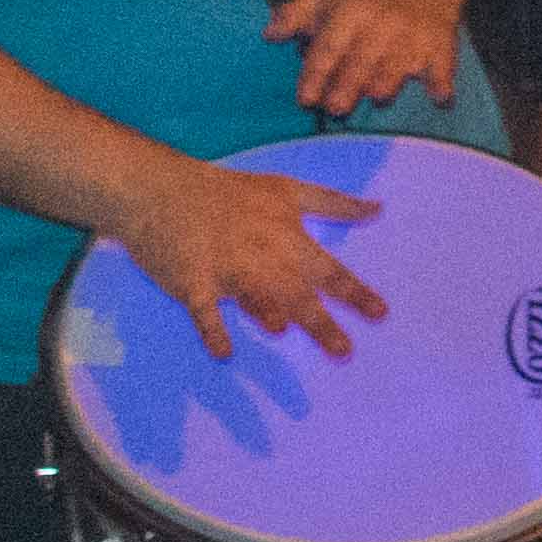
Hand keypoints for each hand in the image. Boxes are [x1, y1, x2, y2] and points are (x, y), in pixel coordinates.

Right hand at [110, 153, 388, 359]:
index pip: (328, 271)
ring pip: (252, 296)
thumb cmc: (228, 192)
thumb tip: (377, 208)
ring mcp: (225, 269)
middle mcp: (262, 256)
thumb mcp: (287, 190)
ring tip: (281, 328)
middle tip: (343, 350)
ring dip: (265, 312)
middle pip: (296, 293)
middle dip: (320, 322)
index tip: (381, 314)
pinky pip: (203, 310)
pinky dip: (211, 329)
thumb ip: (334, 204)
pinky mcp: (191, 281)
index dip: (355, 293)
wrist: (160, 189)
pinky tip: (223, 352)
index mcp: (287, 238)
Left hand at [271, 0, 467, 115]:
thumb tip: (270, 35)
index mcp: (351, 12)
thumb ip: (291, 14)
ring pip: (393, 78)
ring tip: (373, 94)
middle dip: (344, 94)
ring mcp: (413, 40)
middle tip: (336, 108)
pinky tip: (439, 99)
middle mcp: (382, 26)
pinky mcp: (441, 49)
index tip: (306, 99)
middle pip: (359, 69)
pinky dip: (441, 90)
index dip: (315, 76)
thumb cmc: (362, 1)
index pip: (329, 48)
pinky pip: (441, 75)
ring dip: (380, 93)